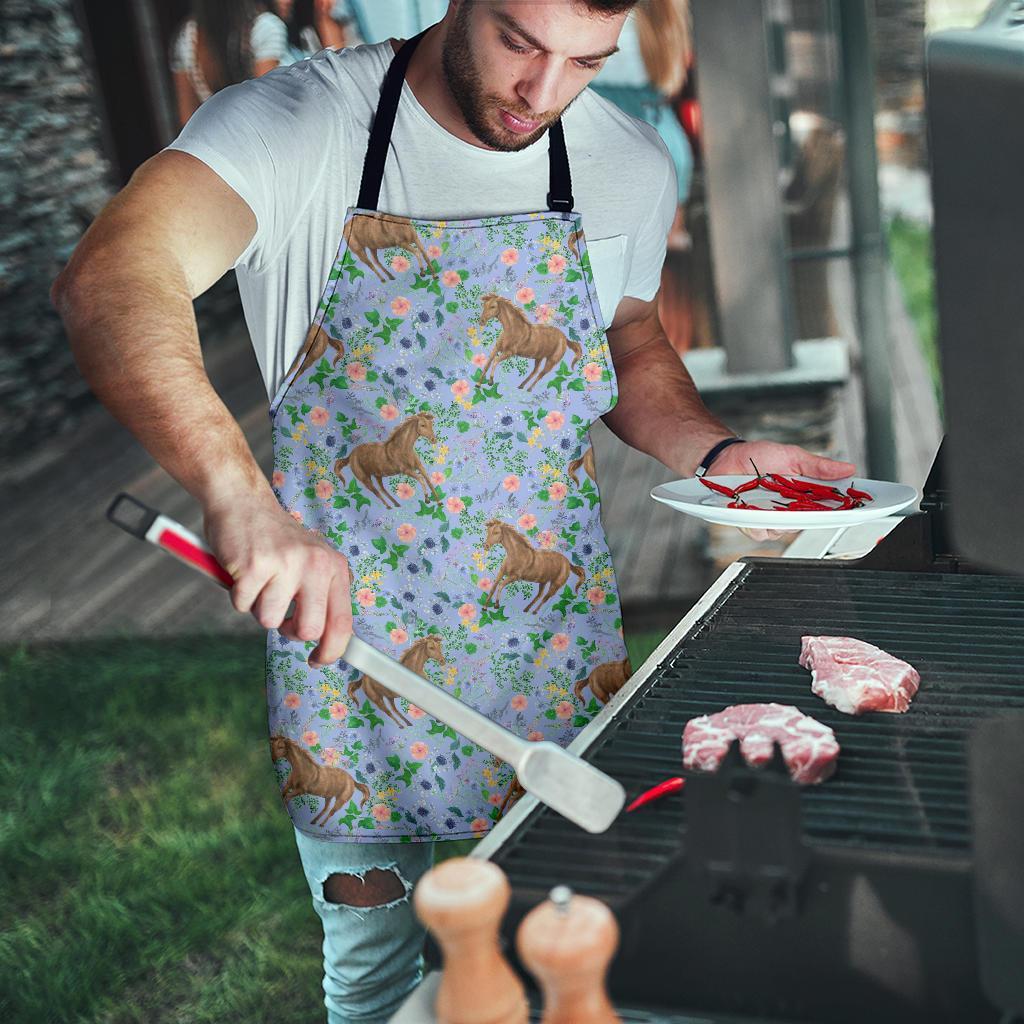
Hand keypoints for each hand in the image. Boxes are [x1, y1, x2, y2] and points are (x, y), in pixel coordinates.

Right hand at [202, 492, 352, 666]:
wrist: (243, 501)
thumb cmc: (276, 540)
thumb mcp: (312, 560)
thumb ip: (322, 594)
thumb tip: (328, 640)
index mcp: (334, 566)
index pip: (342, 622)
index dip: (332, 651)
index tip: (319, 660)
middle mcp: (315, 564)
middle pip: (308, 630)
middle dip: (289, 631)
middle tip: (280, 612)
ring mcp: (285, 564)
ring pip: (270, 621)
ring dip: (259, 607)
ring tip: (260, 580)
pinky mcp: (254, 566)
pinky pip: (242, 606)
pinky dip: (238, 595)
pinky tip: (243, 572)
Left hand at [709, 440, 856, 542]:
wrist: (727, 457)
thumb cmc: (759, 457)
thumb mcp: (793, 456)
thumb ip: (818, 466)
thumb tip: (848, 468)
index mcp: (804, 496)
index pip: (829, 508)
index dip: (844, 511)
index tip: (859, 509)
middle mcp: (790, 511)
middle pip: (809, 523)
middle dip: (812, 515)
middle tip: (807, 502)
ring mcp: (771, 519)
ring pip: (785, 530)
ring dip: (781, 517)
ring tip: (772, 498)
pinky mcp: (751, 524)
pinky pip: (761, 532)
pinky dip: (758, 521)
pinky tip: (754, 508)